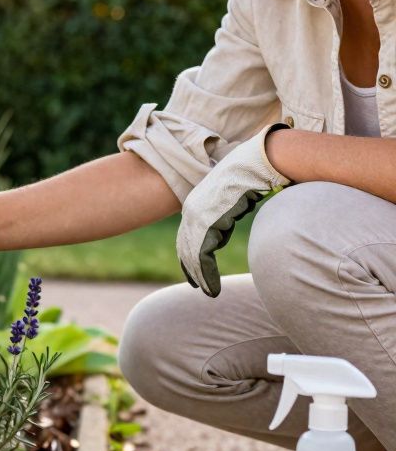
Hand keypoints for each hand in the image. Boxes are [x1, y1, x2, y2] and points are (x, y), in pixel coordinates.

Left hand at [177, 123, 289, 296]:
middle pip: (186, 244)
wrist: (264, 159)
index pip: (189, 231)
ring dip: (199, 275)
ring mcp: (198, 214)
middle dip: (191, 266)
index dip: (190, 251)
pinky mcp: (208, 222)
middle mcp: (193, 207)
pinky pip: (202, 255)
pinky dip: (205, 274)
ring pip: (192, 253)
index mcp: (200, 199)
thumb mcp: (239, 191)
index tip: (194, 268)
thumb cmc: (259, 171)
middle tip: (197, 286)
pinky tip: (211, 288)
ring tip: (207, 291)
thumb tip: (237, 211)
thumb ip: (232, 204)